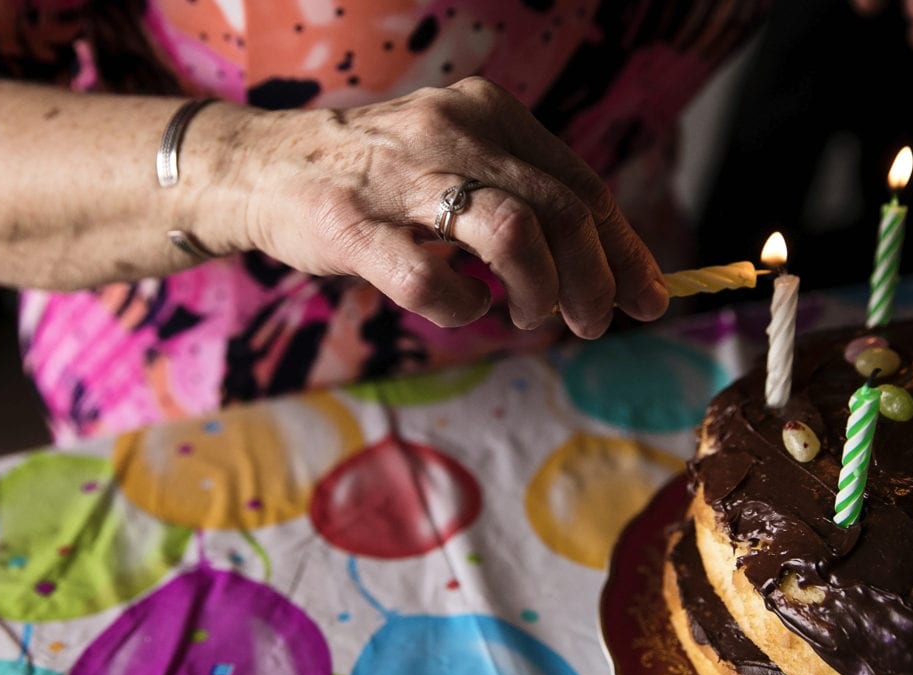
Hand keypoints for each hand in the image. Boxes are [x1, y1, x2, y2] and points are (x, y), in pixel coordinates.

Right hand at [220, 77, 669, 339]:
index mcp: (489, 114)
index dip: (623, 249)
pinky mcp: (350, 223)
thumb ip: (522, 201)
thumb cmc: (381, 181)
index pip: (581, 186)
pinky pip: (427, 279)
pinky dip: (460, 307)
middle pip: (560, 210)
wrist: (265, 167)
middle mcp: (452, 132)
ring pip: (511, 232)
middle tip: (591, 323)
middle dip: (594, 280)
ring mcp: (399, 176)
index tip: (648, 297)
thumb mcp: (459, 166)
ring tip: (530, 317)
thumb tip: (602, 269)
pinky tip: (463, 307)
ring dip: (539, 290)